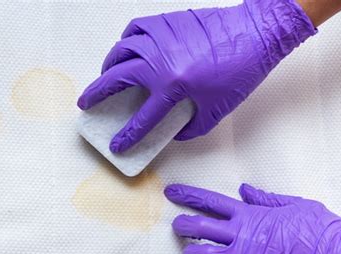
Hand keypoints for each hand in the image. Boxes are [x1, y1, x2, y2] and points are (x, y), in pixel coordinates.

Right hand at [78, 0, 315, 152]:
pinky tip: (128, 47)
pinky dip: (126, 39)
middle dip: (96, 94)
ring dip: (108, 65)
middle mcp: (159, 61)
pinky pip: (135, 28)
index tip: (117, 145)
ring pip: (121, 50)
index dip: (128, 135)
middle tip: (85, 103)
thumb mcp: (216, 109)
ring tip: (106, 76)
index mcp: (173, 86)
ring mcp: (160, 38)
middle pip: (116, 78)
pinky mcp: (166, 22)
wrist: (254, 35)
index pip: (142, 118)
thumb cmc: (239, 72)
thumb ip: (192, 126)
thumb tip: (174, 132)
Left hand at [165, 183, 340, 253]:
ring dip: (189, 252)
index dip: (189, 196)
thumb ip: (266, 199)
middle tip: (176, 225)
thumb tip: (246, 191)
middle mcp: (242, 235)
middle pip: (200, 227)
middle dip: (183, 224)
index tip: (173, 193)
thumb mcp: (294, 205)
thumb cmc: (321, 231)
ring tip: (186, 251)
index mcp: (252, 214)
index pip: (211, 201)